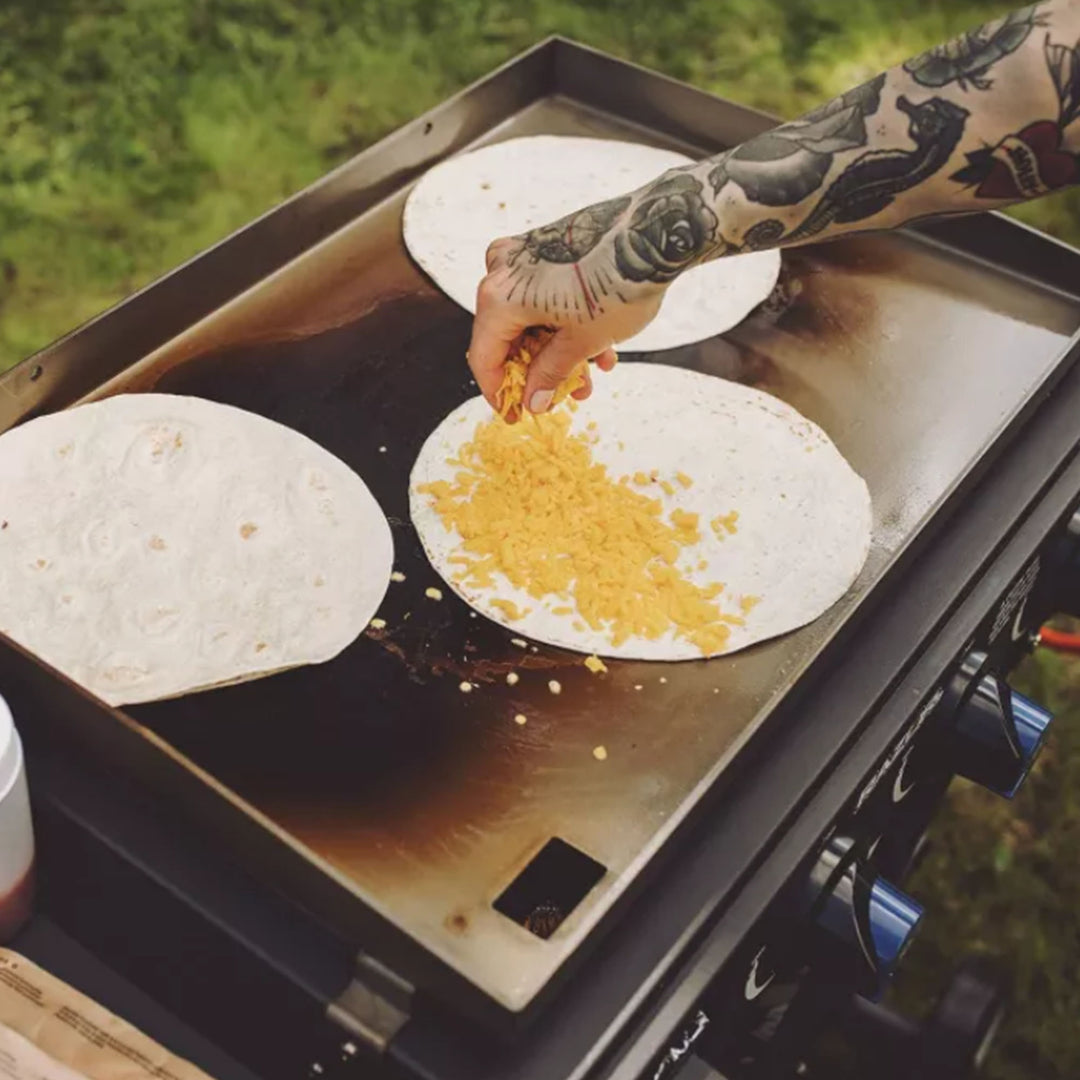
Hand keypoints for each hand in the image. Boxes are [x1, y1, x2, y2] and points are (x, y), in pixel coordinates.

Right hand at [467, 232, 665, 414]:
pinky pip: (544, 296)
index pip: (484, 357)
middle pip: (508, 336)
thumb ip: (550, 374)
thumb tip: (533, 399)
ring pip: (530, 319)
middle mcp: (504, 270)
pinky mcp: (547, 246)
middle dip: (538, 372)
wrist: (656, 232)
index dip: (499, 392)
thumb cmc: (618, 283)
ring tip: (590, 376)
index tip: (513, 413)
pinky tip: (600, 347)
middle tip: (560, 396)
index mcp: (500, 297)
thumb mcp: (582, 342)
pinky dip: (565, 324)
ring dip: (558, 352)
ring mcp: (525, 254)